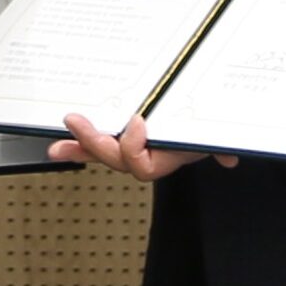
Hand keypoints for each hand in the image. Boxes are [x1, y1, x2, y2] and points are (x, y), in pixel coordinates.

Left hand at [51, 111, 231, 179]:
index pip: (142, 165)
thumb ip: (222, 147)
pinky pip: (99, 142)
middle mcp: (146, 155)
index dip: (133, 147)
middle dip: (92, 143)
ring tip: (57, 148)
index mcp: (165, 157)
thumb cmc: (207, 128)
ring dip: (79, 148)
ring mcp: (132, 147)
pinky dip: (79, 147)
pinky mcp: (121, 134)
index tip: (136, 121)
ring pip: (102, 153)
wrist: (207, 120)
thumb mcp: (215, 135)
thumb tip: (229, 158)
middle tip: (75, 121)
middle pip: (114, 159)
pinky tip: (59, 149)